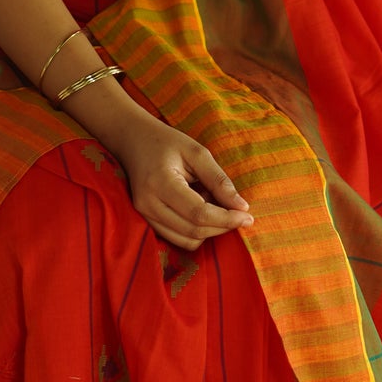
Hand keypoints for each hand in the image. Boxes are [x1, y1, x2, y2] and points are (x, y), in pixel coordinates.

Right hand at [111, 113, 252, 252]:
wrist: (133, 141)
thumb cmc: (167, 142)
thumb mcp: (197, 152)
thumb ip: (218, 180)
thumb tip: (242, 206)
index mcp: (160, 183)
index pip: (198, 214)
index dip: (227, 219)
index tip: (248, 216)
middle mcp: (148, 205)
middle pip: (194, 231)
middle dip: (222, 226)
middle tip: (239, 211)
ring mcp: (144, 216)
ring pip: (186, 240)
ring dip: (210, 230)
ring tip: (214, 204)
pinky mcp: (146, 222)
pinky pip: (178, 238)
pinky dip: (196, 230)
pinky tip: (201, 209)